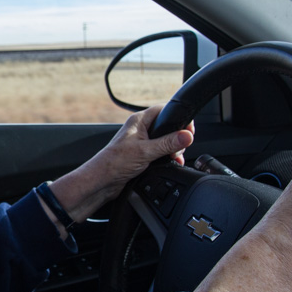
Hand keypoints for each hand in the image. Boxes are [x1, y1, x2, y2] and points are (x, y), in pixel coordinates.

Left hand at [46, 105, 193, 226]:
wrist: (102, 181)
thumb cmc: (115, 162)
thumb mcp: (146, 151)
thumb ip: (168, 143)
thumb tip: (187, 135)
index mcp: (139, 121)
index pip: (164, 110)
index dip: (178, 117)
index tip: (189, 129)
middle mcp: (140, 130)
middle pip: (167, 126)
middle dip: (177, 137)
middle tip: (180, 148)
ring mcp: (141, 142)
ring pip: (165, 141)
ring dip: (173, 149)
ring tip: (174, 158)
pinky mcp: (142, 155)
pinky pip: (160, 152)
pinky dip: (167, 157)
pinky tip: (170, 164)